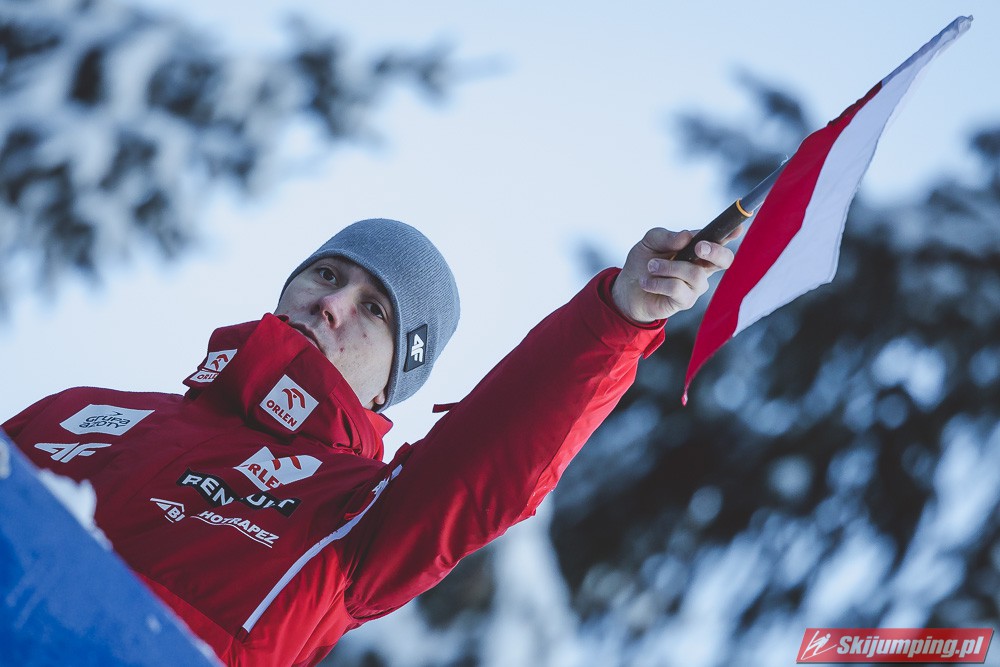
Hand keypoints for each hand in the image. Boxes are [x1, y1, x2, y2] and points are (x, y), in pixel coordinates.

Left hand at [611, 226, 741, 322]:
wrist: (627, 289)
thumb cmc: (642, 263)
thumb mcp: (650, 242)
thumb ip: (667, 236)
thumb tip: (686, 236)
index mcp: (697, 250)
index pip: (720, 240)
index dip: (731, 233)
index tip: (738, 228)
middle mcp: (701, 267)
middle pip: (725, 260)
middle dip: (715, 251)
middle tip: (698, 247)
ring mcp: (695, 286)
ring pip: (695, 274)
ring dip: (668, 267)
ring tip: (650, 267)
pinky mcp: (685, 302)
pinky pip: (677, 288)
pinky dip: (658, 282)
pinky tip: (647, 282)